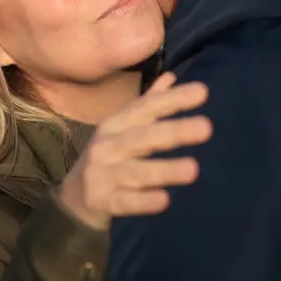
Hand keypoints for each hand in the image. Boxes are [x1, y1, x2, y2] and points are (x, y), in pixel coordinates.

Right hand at [58, 72, 211, 230]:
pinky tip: (164, 200)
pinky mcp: (103, 202)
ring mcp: (103, 174)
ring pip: (136, 171)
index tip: (202, 92)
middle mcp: (108, 145)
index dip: (173, 99)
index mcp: (117, 124)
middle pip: (143, 137)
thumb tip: (172, 77)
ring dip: (164, 170)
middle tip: (207, 128)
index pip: (146, 108)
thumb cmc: (110, 156)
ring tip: (193, 170)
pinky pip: (125, 202)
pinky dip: (143, 202)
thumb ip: (148, 104)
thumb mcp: (124, 128)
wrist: (74, 197)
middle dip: (174, 131)